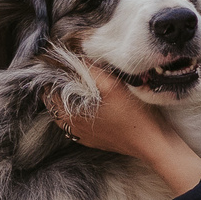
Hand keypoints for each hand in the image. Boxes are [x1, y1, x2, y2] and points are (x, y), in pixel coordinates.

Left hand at [50, 64, 200, 196]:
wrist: (152, 142)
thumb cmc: (132, 114)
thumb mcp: (112, 86)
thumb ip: (91, 70)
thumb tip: (76, 57)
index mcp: (71, 117)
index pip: (49, 95)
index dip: (50, 78)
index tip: (53, 65)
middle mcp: (74, 130)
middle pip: (55, 107)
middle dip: (55, 90)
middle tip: (62, 73)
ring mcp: (85, 138)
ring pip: (65, 118)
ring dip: (66, 102)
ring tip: (72, 87)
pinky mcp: (97, 141)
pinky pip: (78, 126)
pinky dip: (77, 113)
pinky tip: (87, 105)